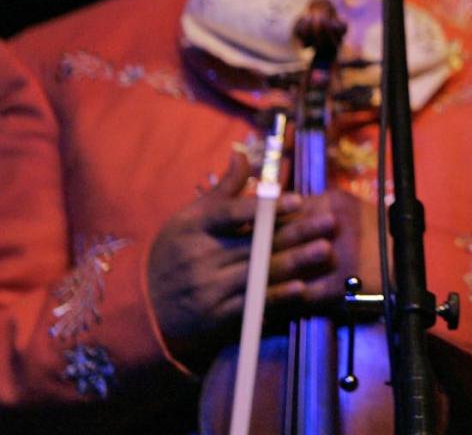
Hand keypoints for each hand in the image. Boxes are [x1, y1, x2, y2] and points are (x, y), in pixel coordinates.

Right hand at [147, 153, 361, 366]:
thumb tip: (242, 154)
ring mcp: (207, 289)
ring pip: (258, 273)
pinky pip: (250, 305)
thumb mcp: (189, 218)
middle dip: (295, 233)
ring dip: (294, 262)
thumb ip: (223, 190)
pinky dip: (276, 296)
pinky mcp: (214, 317)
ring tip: (323, 250)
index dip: (266, 207)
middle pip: (255, 244)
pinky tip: (300, 288)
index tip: (297, 200)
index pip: (232, 214)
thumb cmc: (173, 253)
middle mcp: (200, 258)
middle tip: (328, 222)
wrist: (142, 308)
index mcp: (194, 228)